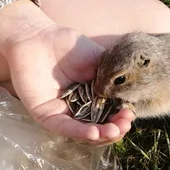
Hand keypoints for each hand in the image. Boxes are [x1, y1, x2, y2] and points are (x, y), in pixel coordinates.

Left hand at [0, 0, 134, 144]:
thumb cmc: (69, 44)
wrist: (39, 36)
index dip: (121, 115)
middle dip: (114, 128)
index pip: (110, 110)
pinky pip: (63, 126)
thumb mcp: (100, 58)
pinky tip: (94, 132)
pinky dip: (79, 132)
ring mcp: (63, 110)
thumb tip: (129, 96)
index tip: (130, 114)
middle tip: (125, 124)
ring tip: (114, 130)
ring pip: (83, 130)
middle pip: (99, 124)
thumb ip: (113, 76)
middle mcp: (80, 105)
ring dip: (101, 134)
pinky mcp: (46, 113)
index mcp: (94, 93)